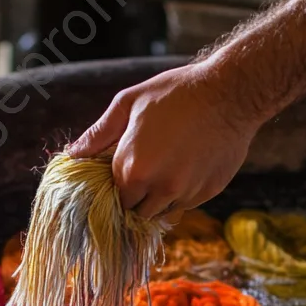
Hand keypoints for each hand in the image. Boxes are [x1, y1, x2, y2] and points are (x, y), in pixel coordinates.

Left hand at [67, 60, 262, 219]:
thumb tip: (74, 154)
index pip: (113, 197)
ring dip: (158, 198)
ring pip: (162, 212)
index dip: (116, 186)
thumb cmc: (176, 93)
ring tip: (166, 165)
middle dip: (135, 196)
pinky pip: (185, 205)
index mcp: (133, 169)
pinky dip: (181, 194)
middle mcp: (159, 189)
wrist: (231, 93)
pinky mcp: (208, 193)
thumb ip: (99, 134)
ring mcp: (186, 194)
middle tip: (144, 169)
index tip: (122, 172)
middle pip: (136, 211)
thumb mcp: (129, 104)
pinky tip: (186, 166)